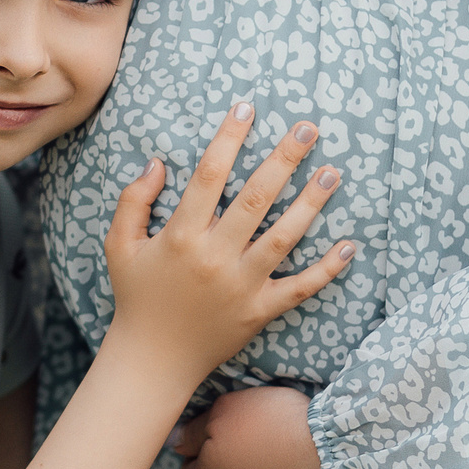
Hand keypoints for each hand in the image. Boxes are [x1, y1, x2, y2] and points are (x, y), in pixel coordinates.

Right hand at [102, 103, 355, 384]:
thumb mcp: (119, 244)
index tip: (247, 107)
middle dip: (284, 159)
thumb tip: (157, 162)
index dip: (228, 138)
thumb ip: (133, 200)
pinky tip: (349, 245)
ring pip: (284, 238)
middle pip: (255, 199)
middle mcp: (214, 257)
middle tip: (308, 128)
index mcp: (180, 236)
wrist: (152, 360)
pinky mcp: (260, 311)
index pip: (209, 175)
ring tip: (333, 171)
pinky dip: (327, 269)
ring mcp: (242, 286)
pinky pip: (300, 288)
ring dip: (311, 203)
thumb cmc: (137, 296)